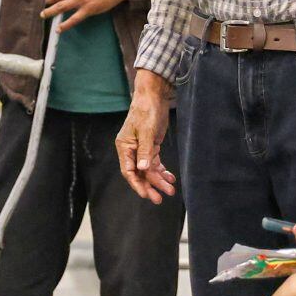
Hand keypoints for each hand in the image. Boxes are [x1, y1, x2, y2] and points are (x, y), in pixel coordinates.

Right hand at [114, 78, 176, 202]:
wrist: (153, 96)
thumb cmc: (146, 111)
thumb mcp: (146, 131)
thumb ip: (145, 150)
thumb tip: (142, 169)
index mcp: (125, 147)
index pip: (128, 171)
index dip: (137, 184)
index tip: (146, 195)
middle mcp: (131, 150)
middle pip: (139, 173)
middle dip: (150, 186)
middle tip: (160, 199)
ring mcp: (141, 149)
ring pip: (149, 170)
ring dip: (159, 180)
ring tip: (171, 190)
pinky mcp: (151, 146)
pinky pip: (155, 163)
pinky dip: (162, 171)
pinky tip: (170, 178)